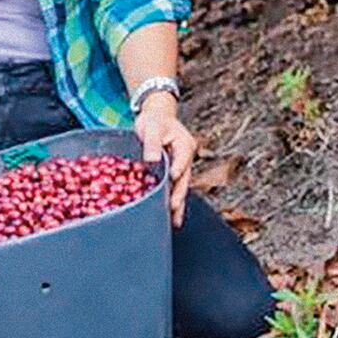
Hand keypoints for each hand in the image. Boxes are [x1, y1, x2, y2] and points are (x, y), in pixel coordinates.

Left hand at [133, 94, 194, 225]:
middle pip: (184, 178)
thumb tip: (152, 160)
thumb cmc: (155, 120)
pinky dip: (172, 200)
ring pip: (181, 187)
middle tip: (173, 208)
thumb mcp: (152, 128)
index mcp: (185, 144)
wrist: (157, 116)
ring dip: (178, 203)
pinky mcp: (173, 172)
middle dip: (179, 194)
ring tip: (175, 221)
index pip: (183, 158)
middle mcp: (185, 157)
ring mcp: (181, 166)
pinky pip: (174, 188)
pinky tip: (171, 215)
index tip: (173, 178)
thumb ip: (152, 144)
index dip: (178, 168)